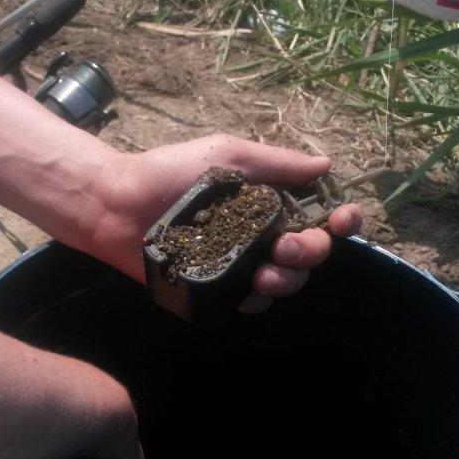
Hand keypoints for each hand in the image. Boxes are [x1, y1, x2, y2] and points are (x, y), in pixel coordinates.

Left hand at [83, 134, 362, 308]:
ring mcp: (240, 264)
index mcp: (268, 200)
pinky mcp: (217, 290)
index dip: (340, 219)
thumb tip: (326, 165)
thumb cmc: (168, 172)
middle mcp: (261, 234)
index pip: (319, 214)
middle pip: (310, 253)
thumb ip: (274, 162)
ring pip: (285, 282)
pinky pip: (250, 304)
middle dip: (310, 253)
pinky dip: (254, 299)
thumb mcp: (225, 154)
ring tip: (265, 275)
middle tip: (286, 247)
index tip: (342, 218)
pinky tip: (245, 288)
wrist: (116, 203)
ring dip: (287, 280)